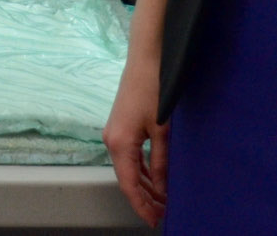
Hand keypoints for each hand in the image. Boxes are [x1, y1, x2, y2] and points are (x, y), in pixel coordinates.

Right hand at [103, 56, 169, 227]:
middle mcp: (112, 140)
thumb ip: (161, 161)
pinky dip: (143, 169)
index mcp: (119, 144)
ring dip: (145, 184)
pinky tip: (156, 178)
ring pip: (130, 168)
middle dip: (145, 198)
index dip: (141, 206)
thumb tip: (162, 188)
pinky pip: (131, 155)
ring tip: (163, 200)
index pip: (129, 185)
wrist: (146, 56)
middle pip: (128, 179)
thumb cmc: (154, 88)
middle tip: (164, 214)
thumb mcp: (162, 129)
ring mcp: (115, 133)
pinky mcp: (122, 125)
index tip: (155, 221)